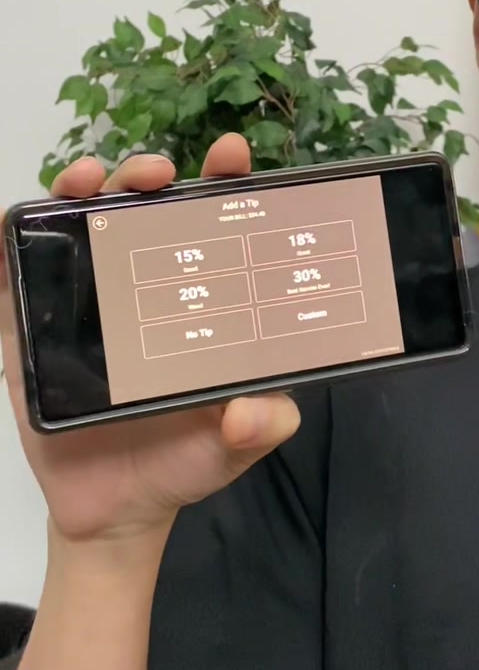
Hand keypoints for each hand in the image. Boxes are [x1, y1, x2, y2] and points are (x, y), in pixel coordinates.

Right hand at [0, 135, 299, 543]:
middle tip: (152, 176)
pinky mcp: (29, 330)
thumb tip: (256, 412)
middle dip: (144, 173)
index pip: (211, 222)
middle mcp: (138, 285)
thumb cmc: (183, 462)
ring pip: (74, 224)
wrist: (116, 513)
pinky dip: (3, 241)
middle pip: (139, 208)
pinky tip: (8, 224)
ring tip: (84, 182)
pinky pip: (8, 277)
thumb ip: (262, 426)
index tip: (230, 156)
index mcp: (195, 296)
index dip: (223, 181)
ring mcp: (82, 302)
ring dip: (77, 188)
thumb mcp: (236, 444)